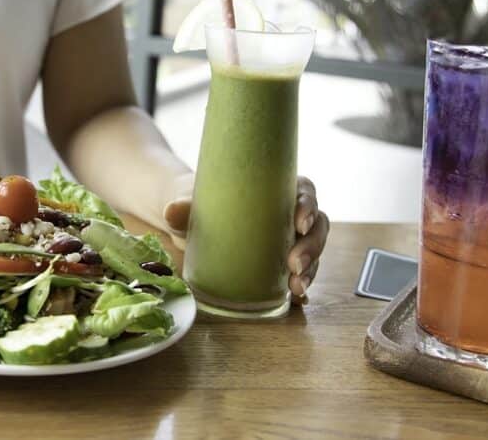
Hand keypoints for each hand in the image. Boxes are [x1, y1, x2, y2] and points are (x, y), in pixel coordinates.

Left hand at [161, 175, 329, 304]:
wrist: (187, 219)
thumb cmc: (196, 202)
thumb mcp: (189, 202)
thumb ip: (182, 206)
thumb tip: (171, 211)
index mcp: (275, 187)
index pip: (305, 191)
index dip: (309, 206)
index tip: (300, 223)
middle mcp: (287, 212)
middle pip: (316, 226)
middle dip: (311, 246)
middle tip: (295, 265)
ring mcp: (287, 238)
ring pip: (313, 251)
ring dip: (311, 270)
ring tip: (296, 288)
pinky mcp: (280, 261)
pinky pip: (300, 272)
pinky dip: (302, 286)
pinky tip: (297, 299)